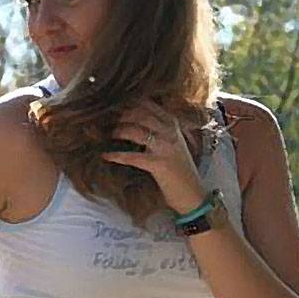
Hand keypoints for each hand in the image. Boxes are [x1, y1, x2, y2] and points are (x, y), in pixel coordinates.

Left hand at [101, 98, 206, 214]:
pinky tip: (106, 155)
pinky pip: (132, 156)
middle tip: (110, 120)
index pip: (150, 105)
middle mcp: (170, 132)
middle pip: (140, 114)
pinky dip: (116, 155)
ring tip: (110, 135)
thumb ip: (160, 129)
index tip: (118, 104)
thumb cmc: (181, 170)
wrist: (193, 194)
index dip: (131, 103)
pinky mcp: (158, 164)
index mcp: (173, 124)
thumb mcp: (174, 142)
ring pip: (135, 131)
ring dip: (119, 132)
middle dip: (122, 116)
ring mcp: (165, 147)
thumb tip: (135, 119)